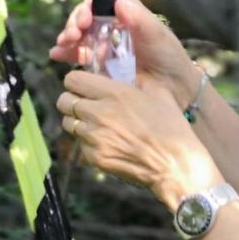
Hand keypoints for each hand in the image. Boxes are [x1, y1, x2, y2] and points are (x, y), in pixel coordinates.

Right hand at [51, 0, 201, 105]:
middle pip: (86, 19)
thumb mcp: (157, 36)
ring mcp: (106, 47)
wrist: (174, 89)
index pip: (100, 5)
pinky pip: (79, 56)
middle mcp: (114, 28)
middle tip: (71, 36)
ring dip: (67, 38)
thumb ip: (140, 19)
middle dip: (74, 24)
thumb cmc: (170, 58)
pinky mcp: (101, 65)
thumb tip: (118, 2)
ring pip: (80, 36)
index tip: (84, 20)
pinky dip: (66, 53)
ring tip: (62, 45)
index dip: (88, 9)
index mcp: (127, 16)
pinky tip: (57, 55)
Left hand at [57, 70, 221, 210]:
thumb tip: (128, 75)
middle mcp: (99, 113)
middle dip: (72, 100)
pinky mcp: (95, 157)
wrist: (175, 164)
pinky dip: (89, 142)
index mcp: (115, 93)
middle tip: (86, 104)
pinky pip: (81, 145)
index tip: (86, 85)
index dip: (78, 81)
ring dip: (78, 122)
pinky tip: (109, 143)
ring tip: (97, 124)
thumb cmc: (172, 127)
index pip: (73, 79)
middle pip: (64, 101)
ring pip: (68, 123)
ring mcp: (94, 137)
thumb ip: (139, 82)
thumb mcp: (160, 94)